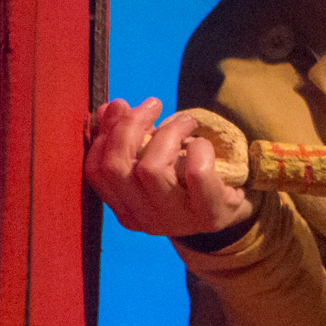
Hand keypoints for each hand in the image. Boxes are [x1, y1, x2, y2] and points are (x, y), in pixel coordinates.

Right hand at [83, 97, 258, 239]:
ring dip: (168, 132)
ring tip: (185, 122)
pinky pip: (196, 174)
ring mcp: (175, 221)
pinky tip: (202, 144)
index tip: (122, 105)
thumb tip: (108, 108)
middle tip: (154, 104)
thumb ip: (129, 136)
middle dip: (131, 124)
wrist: (229, 209)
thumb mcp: (155, 157)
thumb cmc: (186, 179)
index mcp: (124, 207)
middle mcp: (143, 219)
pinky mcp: (208, 215)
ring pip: (151, 169)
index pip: (96, 170)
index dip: (104, 132)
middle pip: (116, 167)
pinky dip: (198, 148)